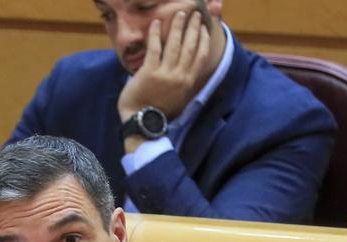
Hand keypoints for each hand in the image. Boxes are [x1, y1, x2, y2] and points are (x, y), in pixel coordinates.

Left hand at [117, 11, 211, 131]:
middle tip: (196, 14)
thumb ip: (184, 82)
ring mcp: (165, 73)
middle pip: (190, 46)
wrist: (142, 122)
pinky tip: (156, 23)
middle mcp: (180, 76)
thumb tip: (187, 68)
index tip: (205, 28)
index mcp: (188, 82)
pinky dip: (156, 34)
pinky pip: (155, 48)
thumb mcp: (179, 98)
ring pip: (175, 44)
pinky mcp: (149, 72)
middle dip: (193, 27)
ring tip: (180, 13)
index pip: (201, 56)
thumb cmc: (159, 111)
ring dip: (178, 26)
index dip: (204, 39)